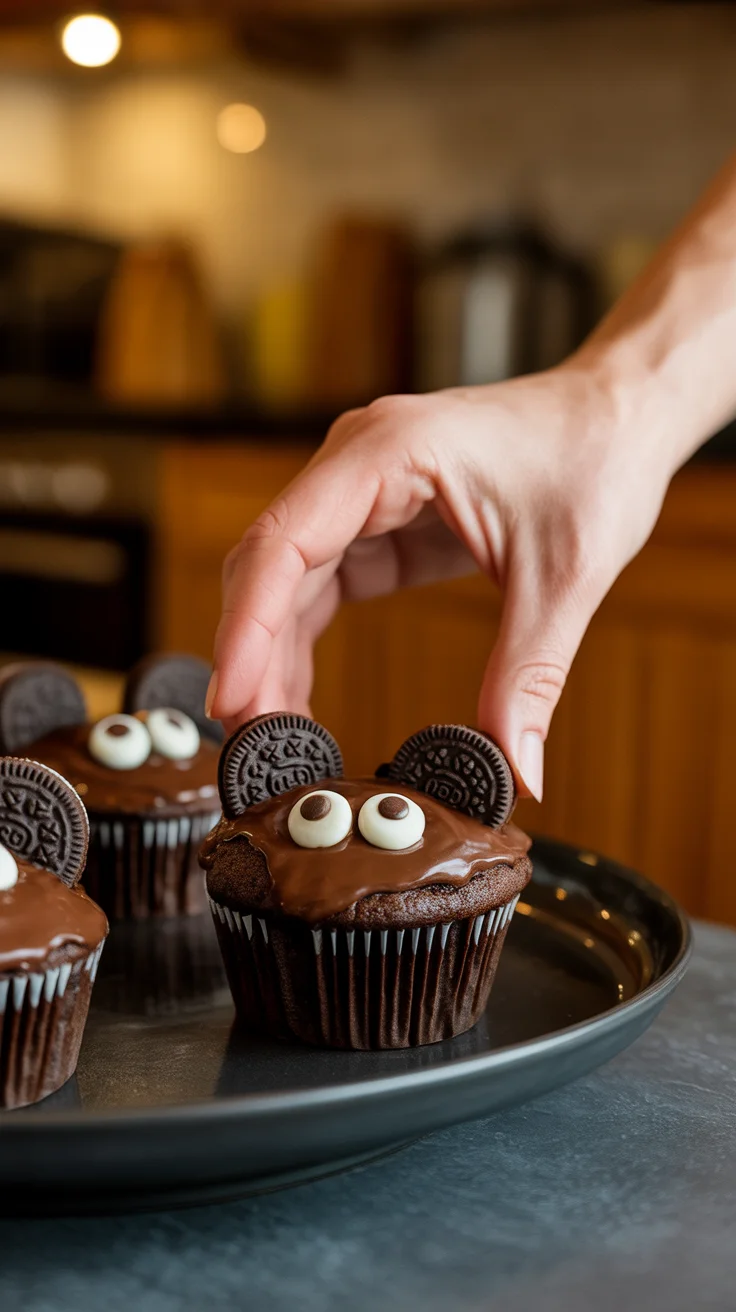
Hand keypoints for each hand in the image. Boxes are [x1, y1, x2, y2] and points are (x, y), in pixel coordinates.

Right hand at [208, 362, 670, 800]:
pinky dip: (302, 640)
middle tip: (250, 742)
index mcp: (389, 452)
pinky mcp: (377, 516)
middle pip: (268, 564)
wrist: (622, 416)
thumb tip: (517, 772)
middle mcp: (357, 461)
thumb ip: (528, 676)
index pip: (285, 543)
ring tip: (271, 737)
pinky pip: (319, 583)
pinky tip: (299, 698)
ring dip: (270, 654)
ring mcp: (362, 487)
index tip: (231, 699)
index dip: (248, 628)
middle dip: (251, 654)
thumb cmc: (595, 460)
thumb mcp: (564, 577)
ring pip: (284, 578)